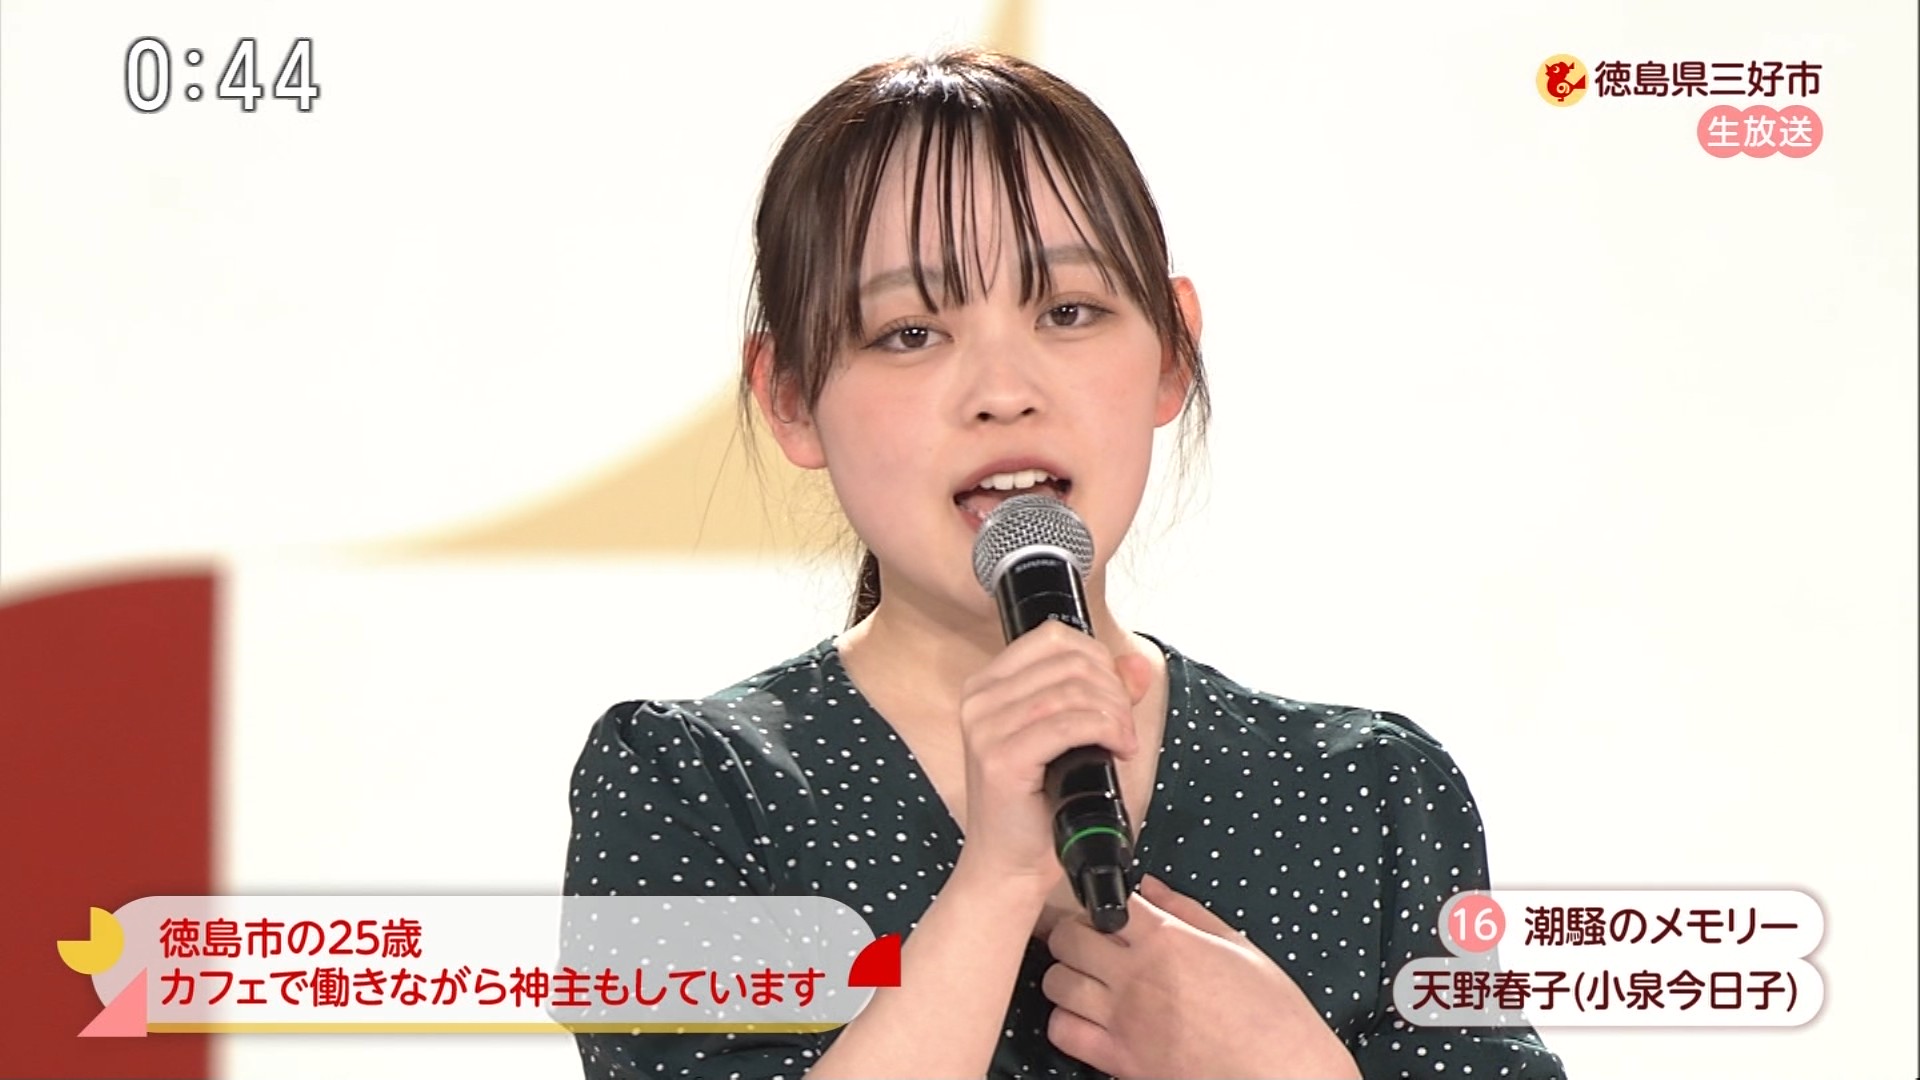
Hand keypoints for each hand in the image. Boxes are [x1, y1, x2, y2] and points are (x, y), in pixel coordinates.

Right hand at [955, 621, 1153, 895]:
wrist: (1009, 865)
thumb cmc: (1037, 806)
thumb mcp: (1071, 739)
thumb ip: (1102, 696)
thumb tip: (1135, 666)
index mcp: (987, 686)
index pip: (1053, 638)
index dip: (1098, 658)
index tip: (1115, 694)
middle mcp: (978, 699)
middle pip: (1069, 661)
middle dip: (1113, 689)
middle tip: (1124, 727)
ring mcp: (985, 728)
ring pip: (1073, 690)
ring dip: (1114, 714)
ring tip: (1123, 743)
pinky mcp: (1000, 758)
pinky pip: (1070, 724)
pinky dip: (1106, 731)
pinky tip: (1117, 750)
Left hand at [1042, 875, 1360, 1079]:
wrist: (1281, 1073)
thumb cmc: (1270, 1012)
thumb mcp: (1237, 945)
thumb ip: (1186, 911)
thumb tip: (1151, 886)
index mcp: (1167, 941)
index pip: (1104, 903)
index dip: (1102, 904)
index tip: (1111, 914)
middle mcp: (1136, 975)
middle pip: (1067, 938)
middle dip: (1074, 935)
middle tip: (1091, 943)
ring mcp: (1123, 1019)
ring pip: (1057, 982)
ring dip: (1067, 976)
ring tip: (1087, 980)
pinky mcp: (1119, 1058)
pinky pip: (1063, 1032)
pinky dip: (1066, 1021)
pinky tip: (1087, 1017)